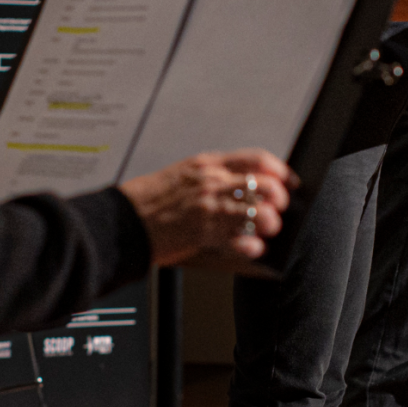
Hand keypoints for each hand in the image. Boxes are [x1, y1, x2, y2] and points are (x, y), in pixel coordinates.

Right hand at [120, 149, 296, 266]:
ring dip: (268, 224)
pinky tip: (251, 247)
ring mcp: (208, 206)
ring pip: (259, 212)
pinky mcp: (202, 231)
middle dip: (279, 200)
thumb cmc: (148, 201)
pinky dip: (251, 245)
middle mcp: (211, 182)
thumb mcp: (185, 175)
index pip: (257, 159)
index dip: (280, 171)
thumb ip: (215, 178)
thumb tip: (248, 187)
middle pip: (265, 185)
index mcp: (208, 164)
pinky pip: (240, 239)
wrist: (119, 221)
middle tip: (276, 210)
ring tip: (264, 230)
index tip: (288, 182)